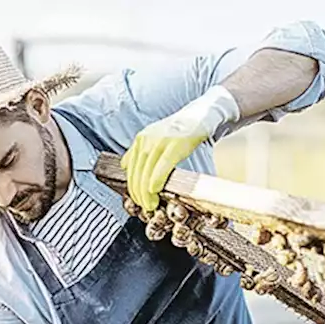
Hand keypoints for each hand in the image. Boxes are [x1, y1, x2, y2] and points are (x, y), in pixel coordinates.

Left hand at [120, 85, 239, 211]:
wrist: (199, 116)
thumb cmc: (179, 131)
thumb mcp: (153, 138)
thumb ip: (138, 151)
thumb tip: (124, 165)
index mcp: (141, 139)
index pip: (130, 168)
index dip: (132, 187)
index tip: (137, 200)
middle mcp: (147, 139)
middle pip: (137, 172)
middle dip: (138, 193)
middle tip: (145, 206)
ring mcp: (161, 141)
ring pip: (147, 171)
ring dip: (146, 191)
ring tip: (151, 204)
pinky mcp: (176, 144)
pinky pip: (162, 165)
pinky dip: (156, 179)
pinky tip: (155, 189)